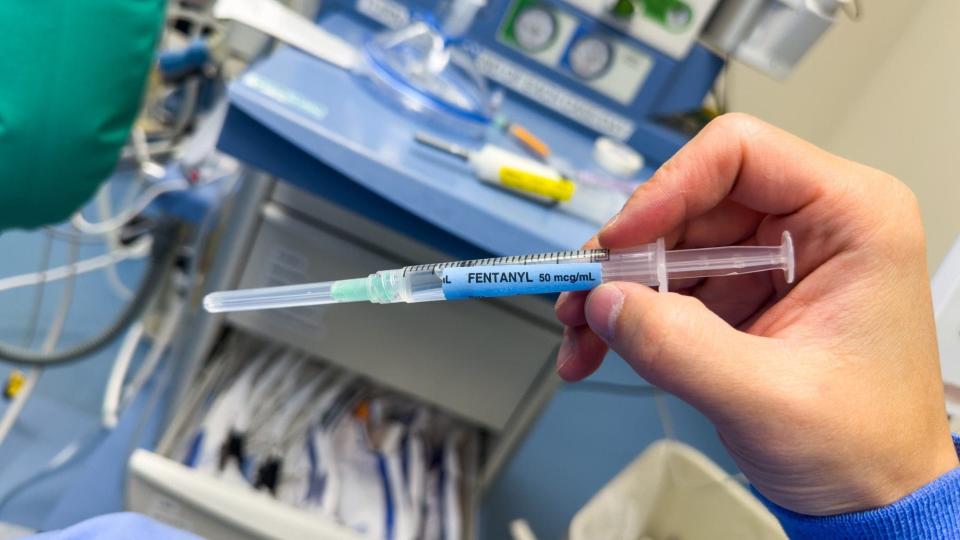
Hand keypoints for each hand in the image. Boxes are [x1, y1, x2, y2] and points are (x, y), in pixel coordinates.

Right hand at [554, 113, 957, 514]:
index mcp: (851, 219)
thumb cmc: (865, 448)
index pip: (740, 154)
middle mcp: (811, 225)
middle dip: (627, 254)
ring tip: (581, 334)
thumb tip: (605, 302)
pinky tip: (600, 346)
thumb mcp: (768, 400)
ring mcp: (773, 259)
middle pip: (691, 202)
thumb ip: (679, 347)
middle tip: (580, 297)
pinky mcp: (746, 292)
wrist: (872, 498)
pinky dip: (631, 314)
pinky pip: (671, 283)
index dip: (669, 188)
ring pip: (670, 244)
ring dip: (619, 290)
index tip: (620, 243)